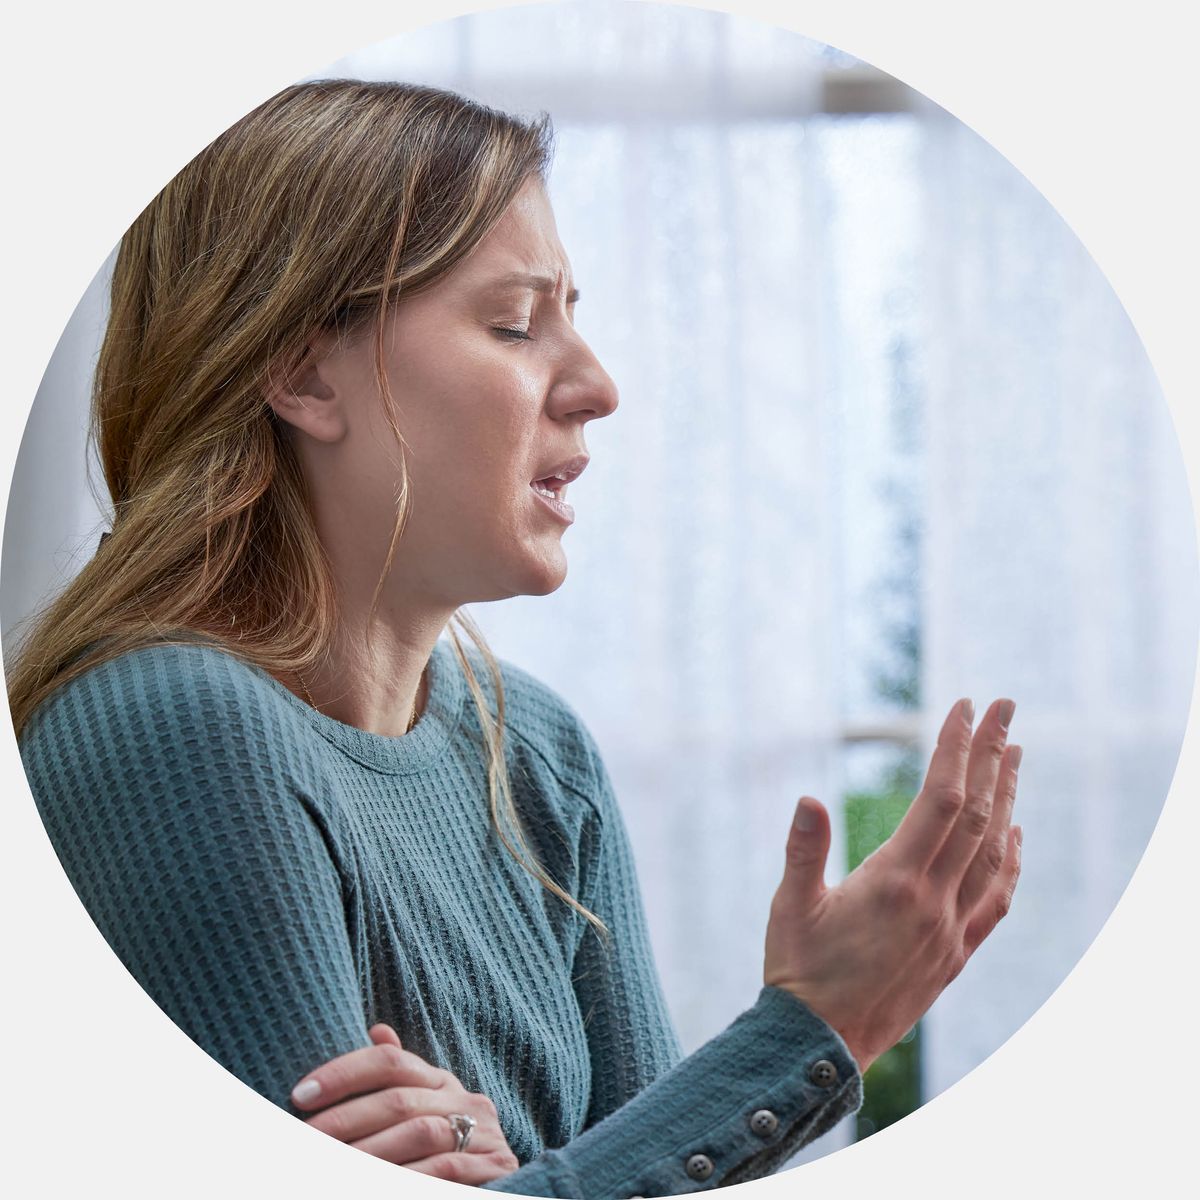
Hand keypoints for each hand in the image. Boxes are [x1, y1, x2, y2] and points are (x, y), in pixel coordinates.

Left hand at [291, 1024, 519, 1184]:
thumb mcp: (419, 1115)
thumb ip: (397, 1080)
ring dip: (367, 1153)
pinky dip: (404, 1179)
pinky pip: (443, 1171)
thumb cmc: (437, 1158)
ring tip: (326, 1166)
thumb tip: (376, 1030)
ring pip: (418, 1134)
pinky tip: (371, 1187)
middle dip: (344, 1120)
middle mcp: (467, 1101)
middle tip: (302, 1140)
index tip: (300, 1094)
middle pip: (399, 1100)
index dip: (344, 1073)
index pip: (390, 1062)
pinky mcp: (496, 1168)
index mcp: (442, 1081)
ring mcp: (485, 1135)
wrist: (501, 1195)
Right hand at [764, 697, 1022, 1073]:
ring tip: (1015, 753)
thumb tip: (809, 798)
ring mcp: (951, 929)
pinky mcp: (955, 954)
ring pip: (995, 852)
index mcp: (895, 883)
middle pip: (977, 815)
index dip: (954, 749)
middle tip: (1004, 706)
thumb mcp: (789, 906)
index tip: (962, 706)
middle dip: (991, 754)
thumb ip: (802, 851)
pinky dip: (1012, 860)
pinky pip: (997, 900)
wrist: (821, 1046)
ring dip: (1008, 798)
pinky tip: (1015, 834)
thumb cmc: (797, 972)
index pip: (940, 800)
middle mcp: (934, 902)